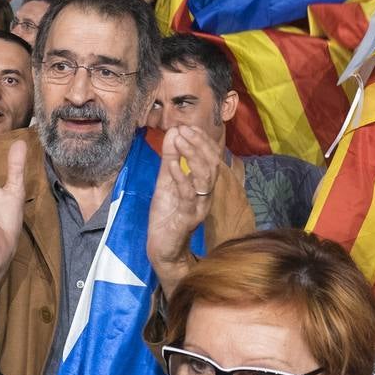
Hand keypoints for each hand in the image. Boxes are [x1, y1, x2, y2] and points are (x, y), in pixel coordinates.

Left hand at [146, 124, 220, 296]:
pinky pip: (188, 196)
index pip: (210, 158)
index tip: (188, 127)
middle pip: (211, 164)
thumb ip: (170, 159)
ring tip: (180, 140)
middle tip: (184, 130)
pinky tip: (172, 165)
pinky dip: (181, 178)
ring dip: (192, 156)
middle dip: (199, 144)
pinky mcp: (188, 218)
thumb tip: (174, 132)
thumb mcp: (166, 181)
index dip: (202, 140)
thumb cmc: (167, 215)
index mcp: (203, 185)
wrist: (163, 248)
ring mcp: (199, 207)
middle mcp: (206, 195)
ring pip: (205, 178)